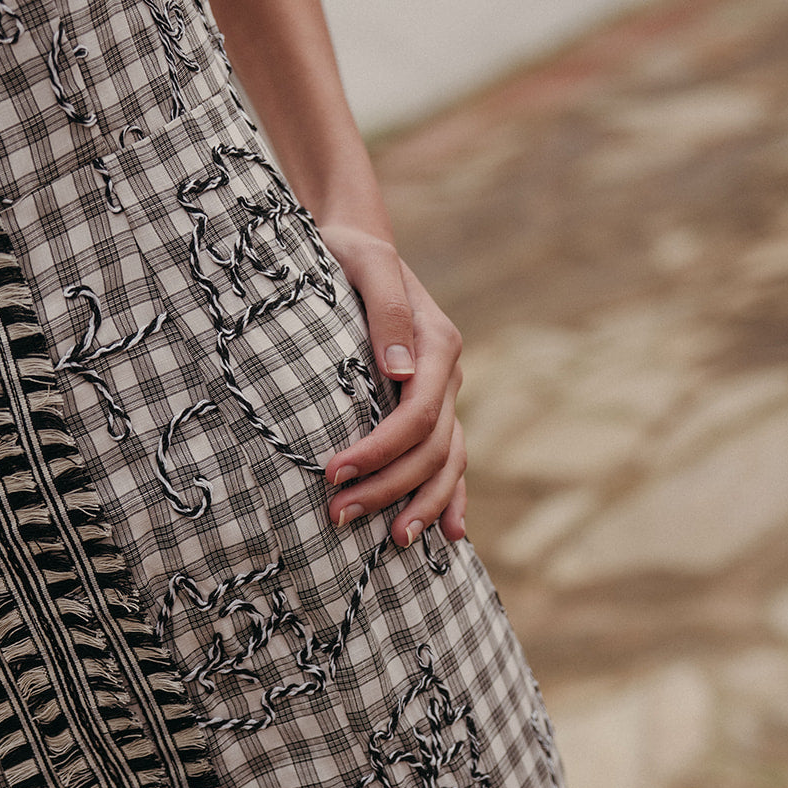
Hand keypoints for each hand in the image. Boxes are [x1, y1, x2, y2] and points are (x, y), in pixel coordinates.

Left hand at [317, 224, 466, 547]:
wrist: (357, 246)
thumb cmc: (350, 253)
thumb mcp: (365, 263)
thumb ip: (386, 311)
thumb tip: (399, 371)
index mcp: (439, 343)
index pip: (418, 413)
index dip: (381, 449)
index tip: (334, 472)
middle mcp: (448, 375)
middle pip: (431, 448)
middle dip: (388, 487)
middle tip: (337, 515)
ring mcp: (445, 395)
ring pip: (447, 462)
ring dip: (423, 504)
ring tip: (392, 541)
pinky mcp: (432, 409)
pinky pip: (451, 460)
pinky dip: (453, 497)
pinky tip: (449, 535)